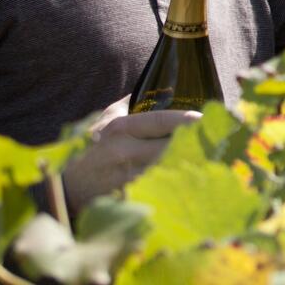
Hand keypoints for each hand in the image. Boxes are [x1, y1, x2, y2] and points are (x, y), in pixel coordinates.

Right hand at [62, 97, 198, 212]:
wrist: (66, 186)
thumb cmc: (90, 147)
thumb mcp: (105, 118)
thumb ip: (130, 103)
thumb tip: (158, 87)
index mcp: (121, 129)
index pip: (161, 121)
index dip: (185, 121)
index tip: (204, 118)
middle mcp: (125, 152)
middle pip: (171, 147)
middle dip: (195, 143)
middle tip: (218, 139)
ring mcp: (129, 178)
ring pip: (170, 169)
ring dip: (190, 164)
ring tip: (211, 157)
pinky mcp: (132, 198)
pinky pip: (161, 189)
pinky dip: (177, 184)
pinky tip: (193, 180)